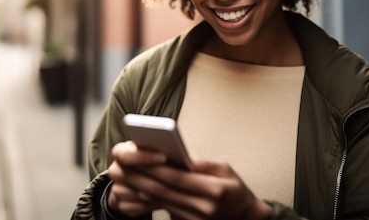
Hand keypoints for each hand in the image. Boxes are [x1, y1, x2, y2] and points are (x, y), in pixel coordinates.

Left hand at [106, 141, 271, 218]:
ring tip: (126, 173)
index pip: (178, 178)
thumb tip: (178, 156)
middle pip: (165, 191)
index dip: (158, 167)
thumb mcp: (225, 169)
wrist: (244, 217)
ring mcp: (194, 219)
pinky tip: (138, 187)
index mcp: (214, 191)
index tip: (141, 154)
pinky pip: (165, 209)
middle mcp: (203, 208)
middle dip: (142, 176)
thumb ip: (200, 163)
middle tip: (125, 163)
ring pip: (162, 201)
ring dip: (141, 187)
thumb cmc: (234, 188)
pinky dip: (150, 198)